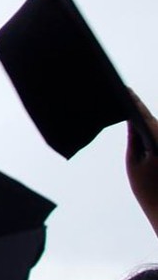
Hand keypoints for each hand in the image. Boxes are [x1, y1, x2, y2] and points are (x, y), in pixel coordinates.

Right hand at [126, 90, 157, 224]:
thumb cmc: (149, 189)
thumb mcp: (134, 162)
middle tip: (125, 97)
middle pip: (154, 122)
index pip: (144, 116)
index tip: (125, 89)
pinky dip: (153, 135)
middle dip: (140, 111)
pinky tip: (142, 133)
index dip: (133, 102)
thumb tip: (132, 119)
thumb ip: (133, 137)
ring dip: (148, 124)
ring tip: (129, 114)